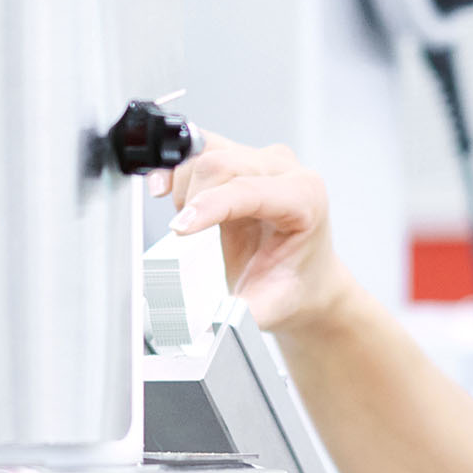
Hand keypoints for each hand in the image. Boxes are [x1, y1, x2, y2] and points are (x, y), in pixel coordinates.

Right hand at [168, 132, 354, 334]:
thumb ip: (237, 315)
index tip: (181, 229)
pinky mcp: (239, 157)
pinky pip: (198, 148)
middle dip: (193, 198)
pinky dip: (176, 167)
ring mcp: (262, 160)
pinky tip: (165, 188)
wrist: (307, 281)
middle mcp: (286, 171)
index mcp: (305, 198)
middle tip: (189, 235)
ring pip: (205, 152)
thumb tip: (199, 324)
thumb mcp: (269, 308)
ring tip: (193, 222)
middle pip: (220, 163)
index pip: (247, 190)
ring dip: (185, 186)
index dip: (208, 206)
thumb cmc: (294, 287)